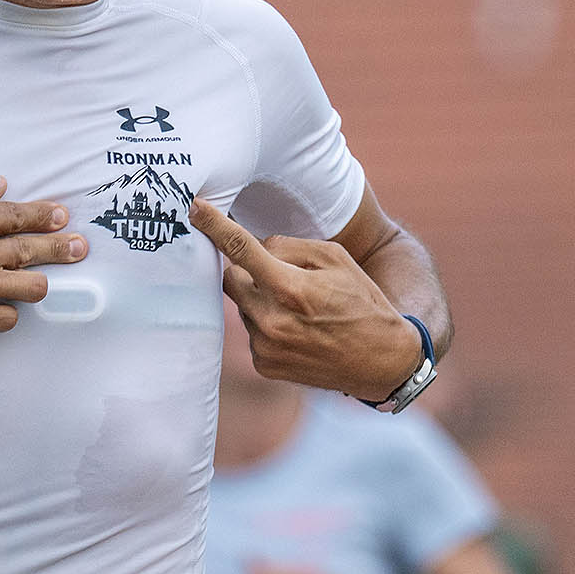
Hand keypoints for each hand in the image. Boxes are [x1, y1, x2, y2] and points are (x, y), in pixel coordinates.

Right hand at [0, 177, 87, 330]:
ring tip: (42, 283)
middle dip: (63, 248)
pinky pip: (4, 318)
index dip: (45, 216)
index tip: (61, 217)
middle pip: (35, 249)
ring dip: (37, 284)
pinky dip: (7, 314)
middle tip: (79, 248)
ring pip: (29, 287)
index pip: (20, 214)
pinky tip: (3, 310)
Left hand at [188, 199, 419, 401]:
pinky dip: (267, 326)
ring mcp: (265, 347)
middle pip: (232, 278)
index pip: (241, 249)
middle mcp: (271, 321)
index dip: (214, 225)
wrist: (380, 361)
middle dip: (250, 272)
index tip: (194, 208)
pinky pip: (251, 331)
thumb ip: (288, 246)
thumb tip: (253, 248)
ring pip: (243, 306)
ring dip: (261, 301)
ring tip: (302, 312)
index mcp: (290, 288)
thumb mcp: (335, 259)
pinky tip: (298, 332)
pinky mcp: (264, 365)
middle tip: (285, 279)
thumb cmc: (361, 301)